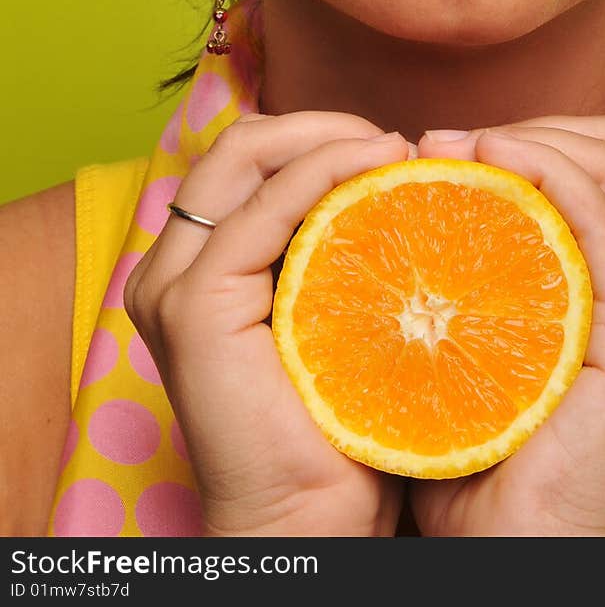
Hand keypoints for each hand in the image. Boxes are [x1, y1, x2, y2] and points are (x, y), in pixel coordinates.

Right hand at [124, 112, 410, 536]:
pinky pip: (262, 208)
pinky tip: (376, 169)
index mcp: (197, 265)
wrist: (309, 517)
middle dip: (322, 125)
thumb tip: (393, 168)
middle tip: (393, 143)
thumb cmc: (336, 419)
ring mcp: (174, 282)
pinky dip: (322, 171)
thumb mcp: (332, 308)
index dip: (318, 135)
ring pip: (245, 155)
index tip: (389, 148)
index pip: (250, 158)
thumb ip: (334, 242)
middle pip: (241, 144)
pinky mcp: (194, 304)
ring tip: (394, 150)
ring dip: (328, 137)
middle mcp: (172, 265)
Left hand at [409, 116, 604, 536]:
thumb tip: (394, 206)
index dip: (528, 134)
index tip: (445, 146)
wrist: (507, 559)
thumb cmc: (475, 460)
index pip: (595, 165)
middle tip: (446, 142)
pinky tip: (496, 162)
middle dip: (530, 124)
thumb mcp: (464, 351)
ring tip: (461, 148)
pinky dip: (554, 175)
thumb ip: (457, 284)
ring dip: (535, 136)